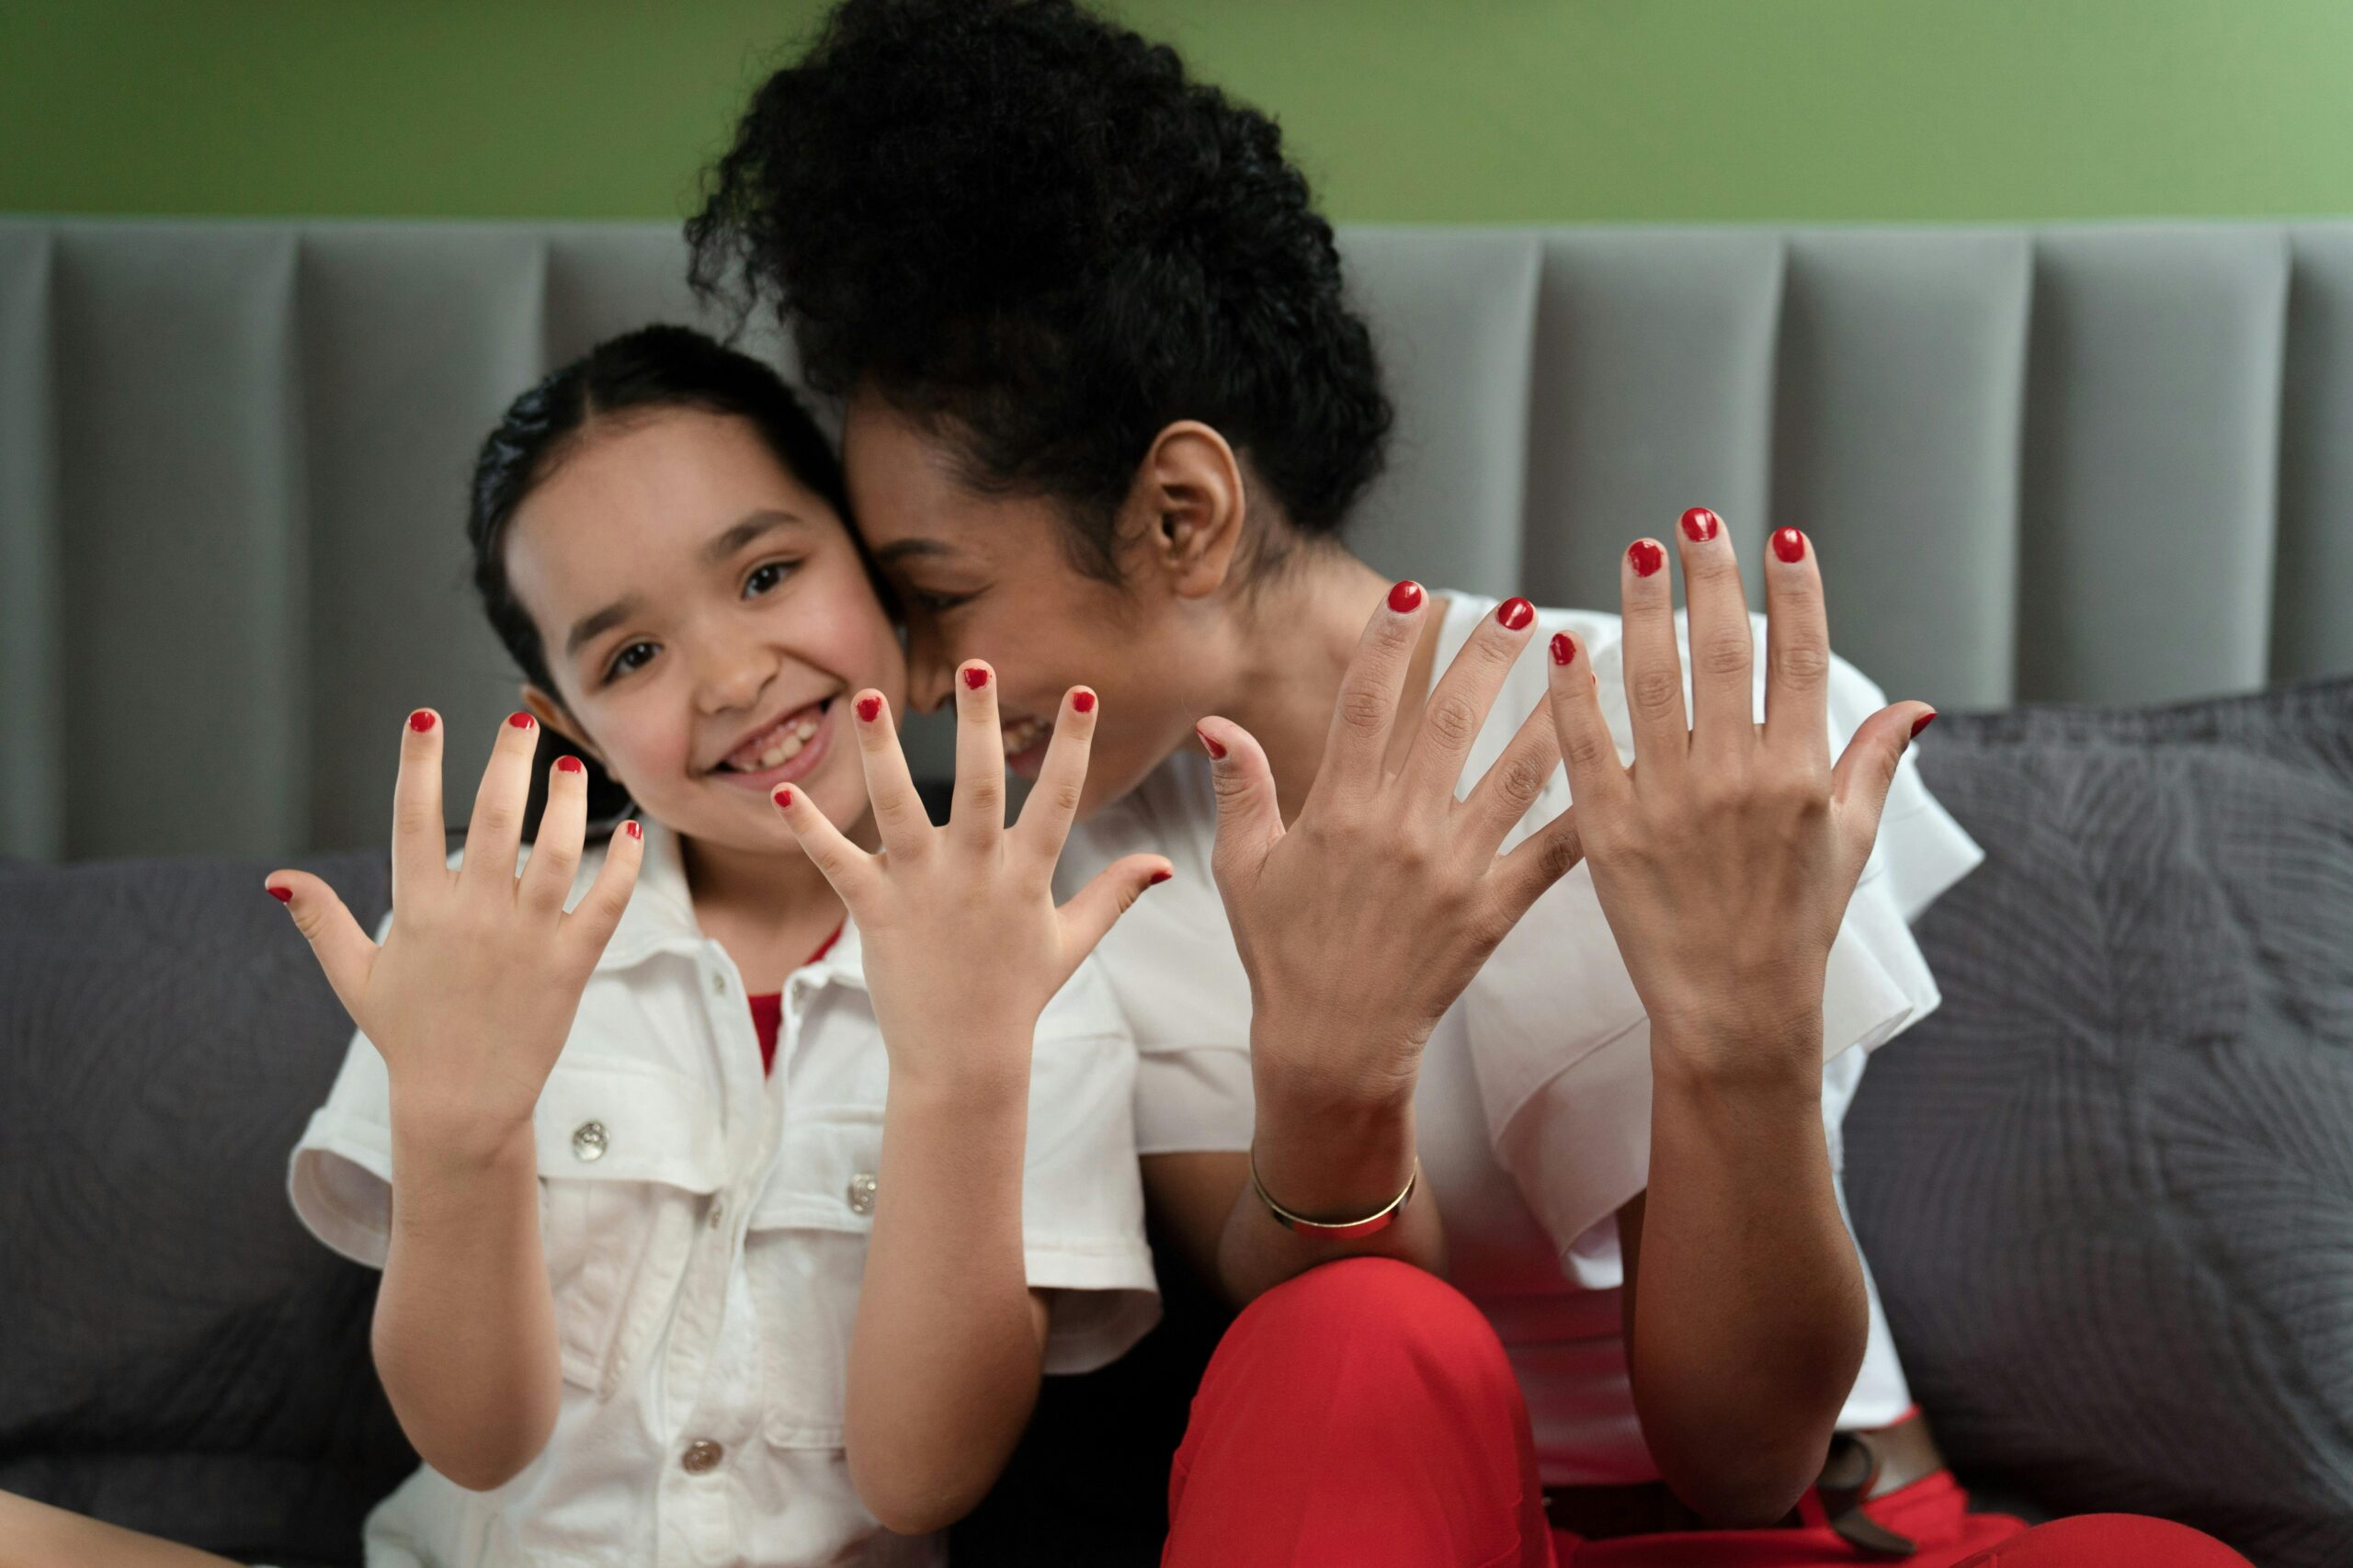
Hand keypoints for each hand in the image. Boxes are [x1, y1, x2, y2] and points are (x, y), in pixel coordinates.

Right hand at [265, 710, 643, 1143]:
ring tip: (573, 768)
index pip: (411, 820)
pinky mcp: (569, 966)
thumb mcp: (357, 978)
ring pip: (556, 852)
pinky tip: (631, 832)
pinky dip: (622, 866)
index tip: (424, 716)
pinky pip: (605, 904)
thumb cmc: (409, 1036)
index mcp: (418, 912)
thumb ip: (322, 922)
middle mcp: (472, 917)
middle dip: (505, 761)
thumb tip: (280, 878)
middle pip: (492, 820)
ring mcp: (524, 941)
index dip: (418, 763)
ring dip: (568, 803)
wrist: (461, 1105)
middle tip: (518, 720)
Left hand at [770, 665, 1167, 1087]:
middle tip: (976, 664)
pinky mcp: (875, 912)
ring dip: (883, 754)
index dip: (1073, 746)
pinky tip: (781, 792)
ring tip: (872, 698)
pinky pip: (837, 863)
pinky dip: (808, 829)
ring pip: (901, 810)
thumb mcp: (1072, 942)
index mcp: (1026, 878)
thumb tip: (1163, 863)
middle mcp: (976, 876)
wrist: (963, 1061)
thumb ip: (1115, 893)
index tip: (1082, 691)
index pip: (1059, 800)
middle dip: (978, 725)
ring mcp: (923, 891)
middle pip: (981, 788)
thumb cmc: (1016, 997)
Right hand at [1198, 585, 1584, 1110]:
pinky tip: (1619, 764)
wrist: (1333, 1045)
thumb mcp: (1244, 869)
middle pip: (1450, 720)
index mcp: (1338, 811)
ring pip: (1515, 773)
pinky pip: (1551, 851)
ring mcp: (1452, 870)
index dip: (1388, 641)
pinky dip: (1587, 807)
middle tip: (1519, 606)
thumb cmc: (1284, 956)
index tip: (1414, 590)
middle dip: (1487, 655)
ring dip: (1553, 711)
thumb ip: (1240, 788)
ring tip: (1586, 662)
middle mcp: (1400, 830)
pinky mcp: (1493, 910)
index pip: (1363, 703)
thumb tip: (1216, 722)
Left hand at [1543, 512, 1934, 1074]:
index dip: (1796, 593)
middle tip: (1695, 518)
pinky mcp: (1611, 834)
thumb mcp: (1849, 843)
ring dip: (1644, 609)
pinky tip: (1569, 641)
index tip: (1783, 537)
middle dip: (1711, 576)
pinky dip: (1577, 691)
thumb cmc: (1796, 925)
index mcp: (1802, 776)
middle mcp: (1740, 781)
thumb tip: (1920, 706)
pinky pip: (1589, 747)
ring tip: (1636, 552)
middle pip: (1723, 652)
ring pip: (1653, 684)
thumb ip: (1873, 764)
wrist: (1736, 1011)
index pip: (1802, 660)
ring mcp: (1672, 804)